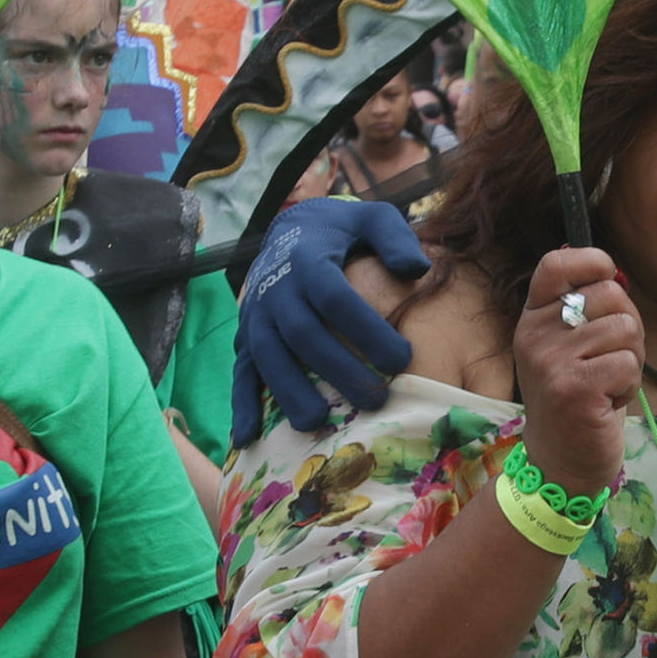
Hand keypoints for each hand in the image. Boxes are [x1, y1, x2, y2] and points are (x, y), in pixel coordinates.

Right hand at [235, 199, 430, 441]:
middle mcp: (277, 289)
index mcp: (309, 260)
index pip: (336, 298)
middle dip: (338, 370)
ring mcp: (257, 316)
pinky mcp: (245, 337)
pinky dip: (241, 405)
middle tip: (376, 400)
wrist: (289, 231)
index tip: (403, 359)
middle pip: (303, 335)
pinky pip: (239, 372)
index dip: (367, 330)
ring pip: (268, 358)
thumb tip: (416, 269)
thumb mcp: (371, 219)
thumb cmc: (342, 233)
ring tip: (317, 424)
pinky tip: (247, 439)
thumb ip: (394, 237)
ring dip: (289, 393)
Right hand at [512, 248, 638, 495]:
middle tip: (610, 359)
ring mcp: (552, 362)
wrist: (560, 461)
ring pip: (626, 329)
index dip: (593, 262)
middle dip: (627, 326)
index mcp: (532, 318)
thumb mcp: (569, 347)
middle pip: (610, 294)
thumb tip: (616, 273)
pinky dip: (629, 386)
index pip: (557, 263)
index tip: (609, 281)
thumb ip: (586, 309)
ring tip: (607, 384)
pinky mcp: (575, 389)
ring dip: (631, 360)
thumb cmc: (576, 399)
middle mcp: (535, 335)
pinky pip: (629, 363)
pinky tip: (607, 402)